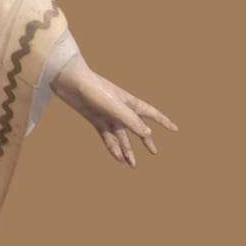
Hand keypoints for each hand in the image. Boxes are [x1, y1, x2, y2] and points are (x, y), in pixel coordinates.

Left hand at [50, 56, 177, 167]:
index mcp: (129, 102)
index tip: (175, 129)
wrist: (69, 81)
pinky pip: (107, 136)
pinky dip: (113, 147)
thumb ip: (130, 120)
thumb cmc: (93, 89)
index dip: (163, 121)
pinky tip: (117, 158)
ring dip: (127, 149)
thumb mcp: (114, 106)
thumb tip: (147, 132)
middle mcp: (120, 109)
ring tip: (133, 165)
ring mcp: (107, 114)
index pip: (151, 113)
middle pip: (136, 127)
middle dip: (146, 139)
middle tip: (154, 152)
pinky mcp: (94, 118)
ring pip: (121, 136)